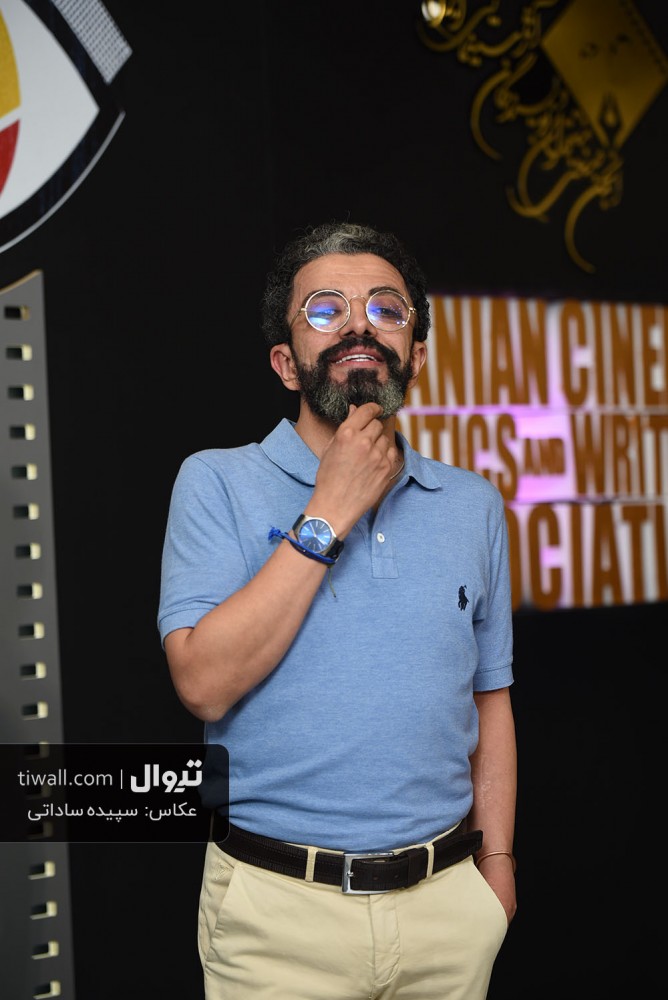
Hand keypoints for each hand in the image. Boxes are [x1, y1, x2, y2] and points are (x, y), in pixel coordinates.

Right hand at [311, 402, 398, 533]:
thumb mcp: (330, 449)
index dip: (373, 408)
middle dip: (372, 428)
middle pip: (377, 424)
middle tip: (366, 438)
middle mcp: (363, 442)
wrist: (336, 505)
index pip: (367, 411)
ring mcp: (377, 455)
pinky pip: (391, 452)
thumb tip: (354, 411)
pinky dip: (385, 454)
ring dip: (378, 442)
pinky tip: (375, 462)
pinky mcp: (386, 468)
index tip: (376, 409)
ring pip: (385, 438)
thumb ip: (345, 428)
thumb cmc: (329, 478)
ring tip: (367, 455)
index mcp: (346, 434)